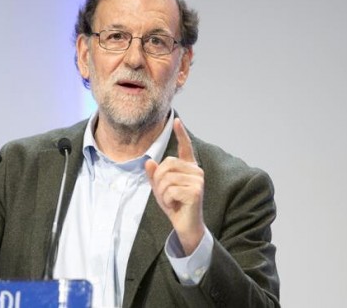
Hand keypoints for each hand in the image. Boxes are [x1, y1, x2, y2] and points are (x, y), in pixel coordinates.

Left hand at [145, 118, 204, 255]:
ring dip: (163, 192)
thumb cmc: (175, 205)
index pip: (185, 147)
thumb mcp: (160, 189)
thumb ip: (155, 176)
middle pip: (166, 164)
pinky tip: (175, 205)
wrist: (185, 225)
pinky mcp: (196, 191)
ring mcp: (198, 180)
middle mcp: (196, 171)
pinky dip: (167, 200)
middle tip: (165, 194)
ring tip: (172, 200)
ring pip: (167, 178)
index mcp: (188, 167)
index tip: (177, 120)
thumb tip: (148, 162)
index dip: (181, 134)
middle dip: (159, 180)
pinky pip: (170, 190)